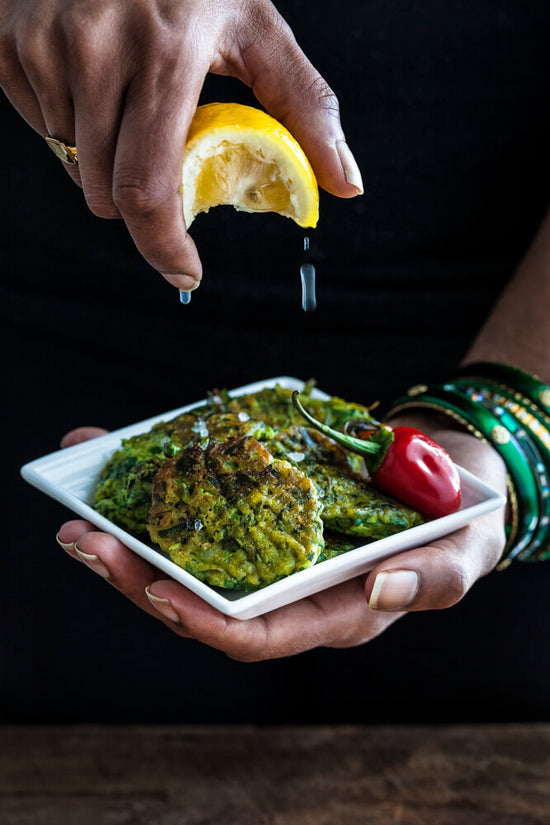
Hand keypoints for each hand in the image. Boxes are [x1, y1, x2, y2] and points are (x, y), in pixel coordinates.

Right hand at [0, 0, 361, 289]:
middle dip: (136, 204)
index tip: (184, 271)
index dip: (163, 246)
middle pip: (105, 194)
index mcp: (166, 53)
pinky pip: (36, 124)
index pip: (149, 188)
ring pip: (71, 164)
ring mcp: (44, 45)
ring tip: (125, 99)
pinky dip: (66, 121)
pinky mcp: (8, 44)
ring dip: (101, 157)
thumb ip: (305, 107)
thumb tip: (345, 185)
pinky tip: (89, 78)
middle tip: (158, 160)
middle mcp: (96, 49)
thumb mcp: (256, 27)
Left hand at [56, 419, 506, 660]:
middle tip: (86, 539)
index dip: (204, 620)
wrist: (447, 479)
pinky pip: (202, 498)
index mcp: (328, 611)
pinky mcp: (259, 502)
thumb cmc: (457, 526)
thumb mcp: (459, 555)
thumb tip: (381, 590)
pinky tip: (114, 449)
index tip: (158, 593)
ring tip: (80, 504)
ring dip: (131, 532)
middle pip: (201, 595)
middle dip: (138, 575)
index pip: (255, 634)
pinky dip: (157, 477)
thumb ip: (429, 579)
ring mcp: (268, 543)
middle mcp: (286, 585)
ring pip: (189, 552)